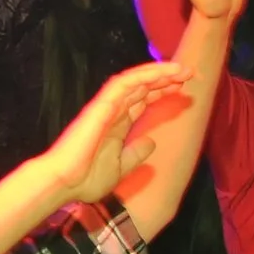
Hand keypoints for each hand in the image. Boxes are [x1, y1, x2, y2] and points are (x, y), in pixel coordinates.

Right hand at [44, 60, 186, 204]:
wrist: (63, 183)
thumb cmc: (85, 179)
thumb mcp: (120, 168)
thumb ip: (136, 154)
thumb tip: (152, 142)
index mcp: (117, 125)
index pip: (142, 101)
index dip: (161, 92)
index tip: (183, 89)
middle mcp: (113, 111)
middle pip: (142, 88)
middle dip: (165, 79)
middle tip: (190, 74)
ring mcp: (106, 106)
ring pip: (135, 81)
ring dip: (158, 72)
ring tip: (182, 70)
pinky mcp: (101, 105)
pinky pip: (123, 84)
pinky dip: (142, 75)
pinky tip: (161, 72)